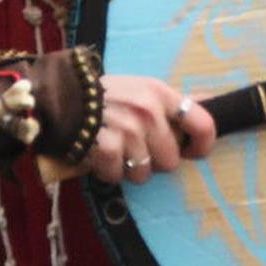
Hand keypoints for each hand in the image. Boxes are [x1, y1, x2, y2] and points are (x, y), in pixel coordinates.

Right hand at [88, 75, 215, 184]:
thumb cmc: (102, 96)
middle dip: (152, 160)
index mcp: (159, 93)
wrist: (55, 95)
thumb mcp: (139, 88)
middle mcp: (148, 110)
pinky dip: (106, 172)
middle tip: (131, 146)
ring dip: (127, 168)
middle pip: (170, 160)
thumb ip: (170, 103)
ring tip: (112, 149)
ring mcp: (128, 130)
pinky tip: (97, 155)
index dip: (202, 146)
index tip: (192, 153)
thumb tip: (209, 104)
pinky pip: (117, 177)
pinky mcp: (107, 147)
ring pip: (144, 173)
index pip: (202, 124)